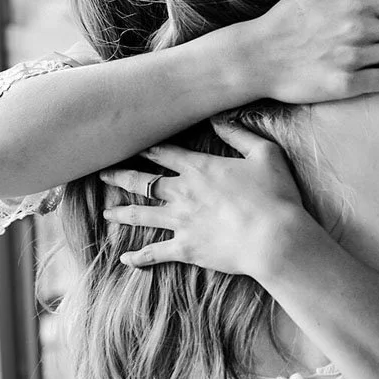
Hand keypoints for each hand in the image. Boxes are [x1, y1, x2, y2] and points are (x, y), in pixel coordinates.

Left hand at [100, 119, 320, 281]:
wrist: (274, 238)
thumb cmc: (275, 195)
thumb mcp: (265, 154)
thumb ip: (239, 135)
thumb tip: (218, 119)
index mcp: (200, 168)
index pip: (164, 153)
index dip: (147, 148)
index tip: (132, 145)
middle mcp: (183, 192)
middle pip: (143, 181)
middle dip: (121, 176)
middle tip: (104, 174)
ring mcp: (180, 222)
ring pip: (141, 214)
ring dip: (122, 212)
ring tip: (108, 212)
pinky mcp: (184, 248)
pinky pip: (154, 252)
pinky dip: (138, 257)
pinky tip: (125, 258)